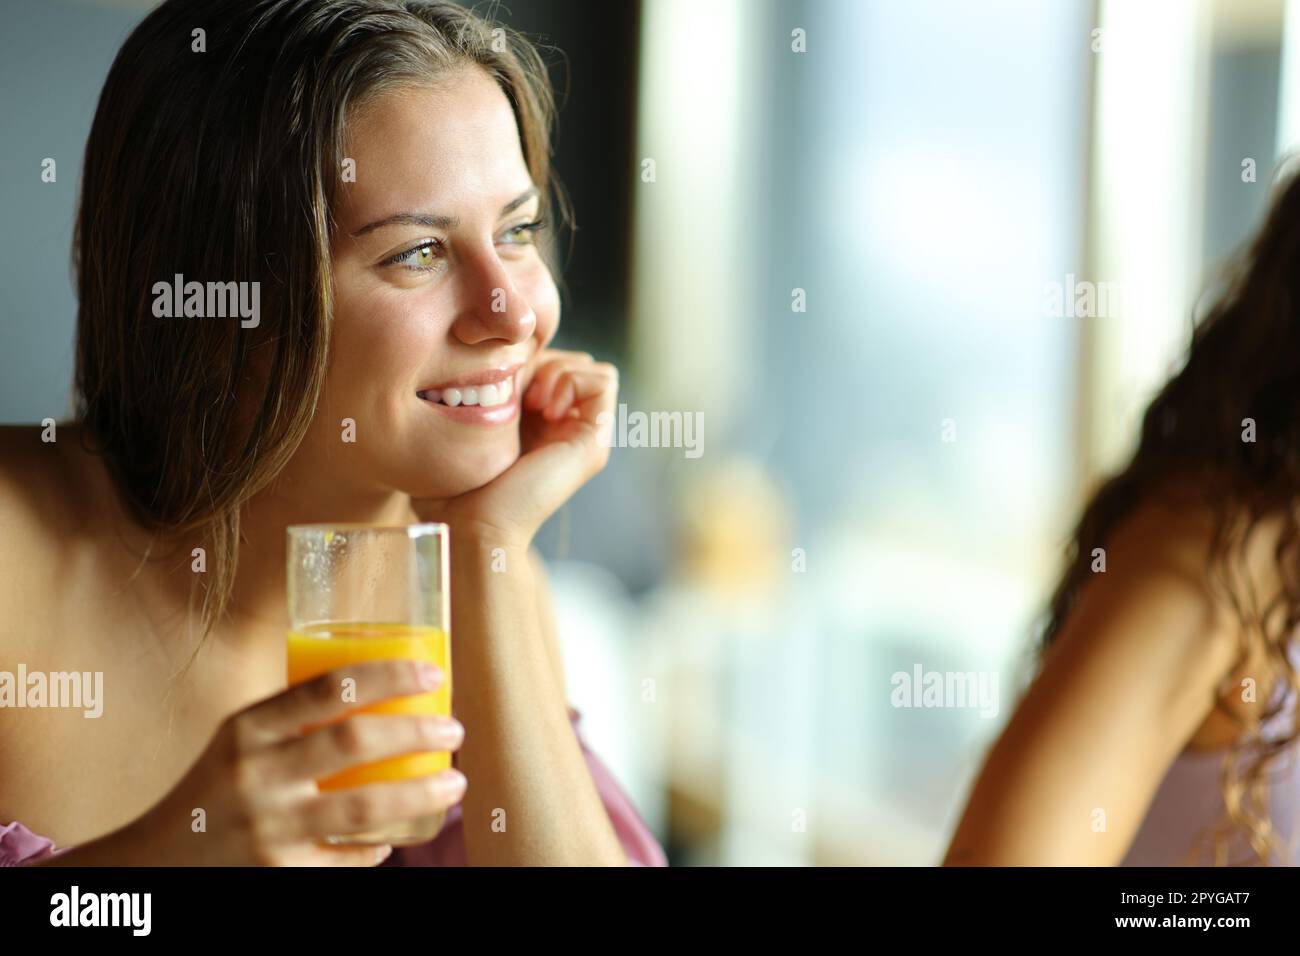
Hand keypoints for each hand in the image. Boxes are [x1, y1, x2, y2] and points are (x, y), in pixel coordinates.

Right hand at [124, 659, 465, 864]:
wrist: (157, 861)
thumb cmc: (217, 786)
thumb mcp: (241, 739)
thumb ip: (296, 716)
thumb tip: (384, 688)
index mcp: (247, 728)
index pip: (327, 688)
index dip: (389, 676)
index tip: (433, 673)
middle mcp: (255, 774)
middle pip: (355, 741)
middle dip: (417, 731)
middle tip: (453, 729)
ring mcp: (268, 827)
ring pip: (364, 808)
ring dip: (421, 794)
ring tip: (454, 784)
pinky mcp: (279, 872)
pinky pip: (348, 859)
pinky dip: (378, 848)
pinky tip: (397, 838)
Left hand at [414, 349, 617, 545]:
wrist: (470, 523)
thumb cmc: (457, 479)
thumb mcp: (473, 418)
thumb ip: (492, 388)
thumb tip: (504, 352)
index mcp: (540, 423)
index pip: (553, 362)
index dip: (528, 357)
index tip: (498, 378)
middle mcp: (567, 428)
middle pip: (575, 362)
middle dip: (546, 361)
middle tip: (517, 389)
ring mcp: (585, 436)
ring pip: (593, 368)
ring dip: (559, 370)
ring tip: (531, 399)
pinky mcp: (594, 442)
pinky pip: (603, 380)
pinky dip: (572, 380)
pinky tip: (543, 406)